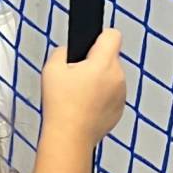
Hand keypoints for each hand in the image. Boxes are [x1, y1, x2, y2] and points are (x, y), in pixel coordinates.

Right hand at [39, 29, 127, 149]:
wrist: (69, 136)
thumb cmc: (61, 105)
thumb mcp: (51, 68)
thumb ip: (62, 51)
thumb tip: (70, 52)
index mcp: (103, 63)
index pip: (113, 35)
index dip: (100, 37)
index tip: (90, 46)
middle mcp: (118, 77)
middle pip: (110, 57)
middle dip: (95, 62)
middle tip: (76, 76)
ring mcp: (121, 94)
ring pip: (112, 76)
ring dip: (99, 80)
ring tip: (79, 93)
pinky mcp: (120, 109)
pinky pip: (112, 94)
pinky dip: (101, 97)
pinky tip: (85, 106)